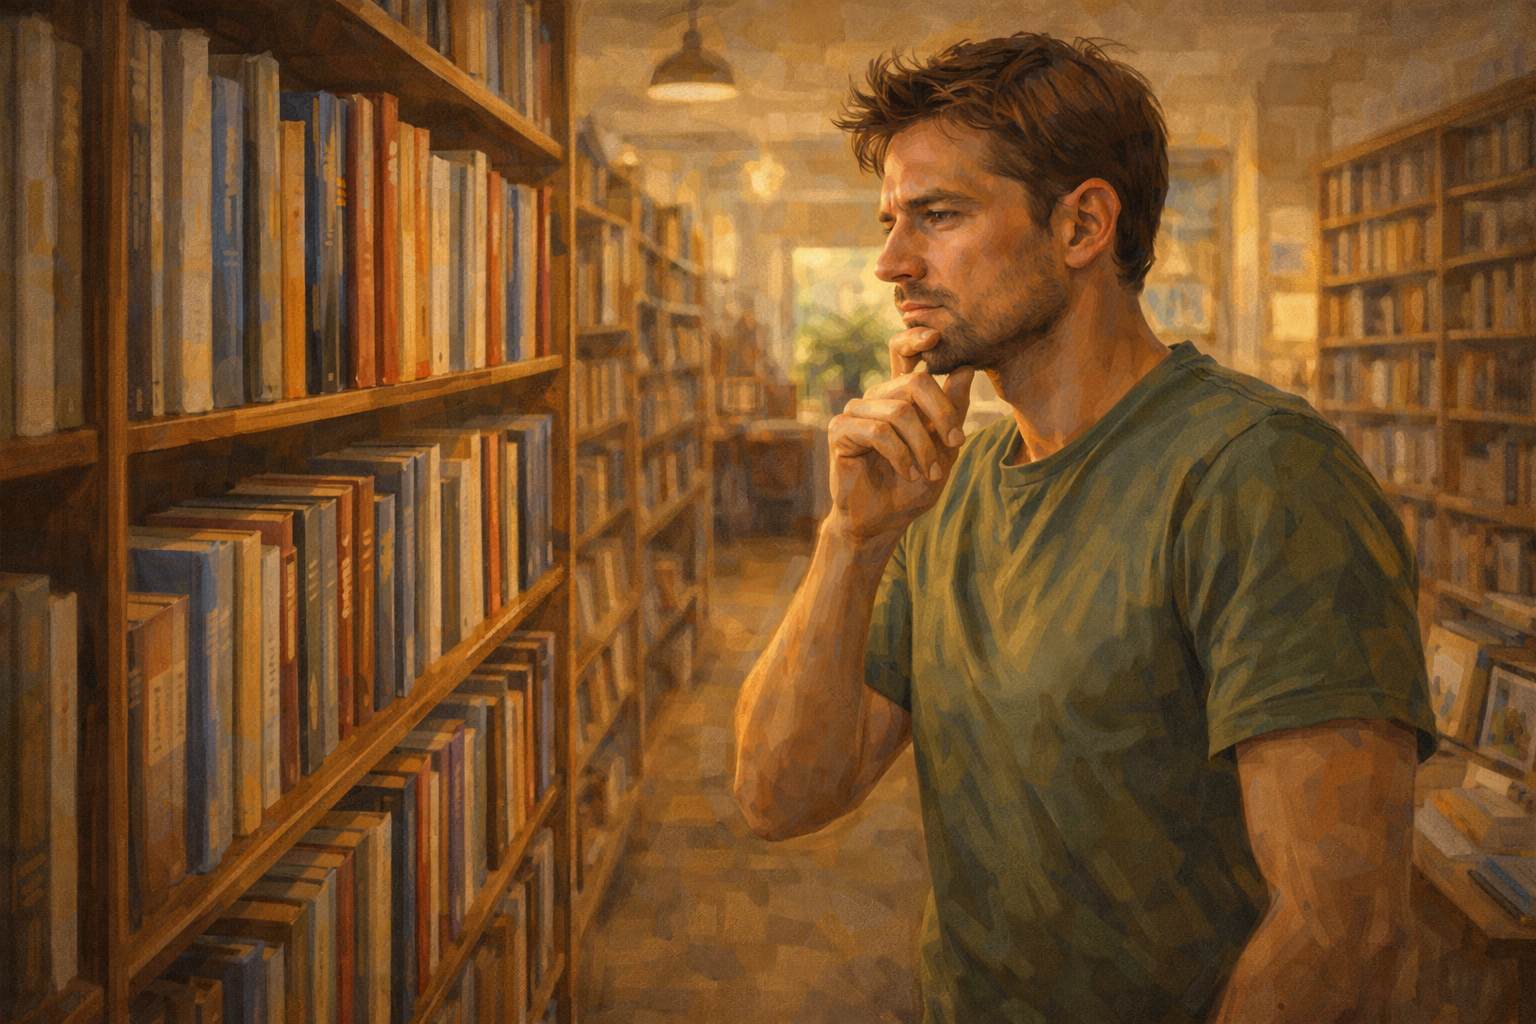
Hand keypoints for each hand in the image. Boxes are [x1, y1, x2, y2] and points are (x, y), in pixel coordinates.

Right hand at [827, 327, 974, 544]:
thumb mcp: (944, 448)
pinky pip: (879, 433)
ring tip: (929, 473)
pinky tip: (908, 473)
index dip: (915, 338)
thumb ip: (954, 410)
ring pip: (899, 412)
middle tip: (955, 443)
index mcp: (899, 396)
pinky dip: (901, 456)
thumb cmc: (912, 486)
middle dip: (943, 414)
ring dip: (922, 446)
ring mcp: (855, 413)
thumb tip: (966, 367)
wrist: (882, 522)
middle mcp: (875, 398)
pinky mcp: (840, 432)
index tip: (936, 336)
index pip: (901, 352)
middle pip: (914, 382)